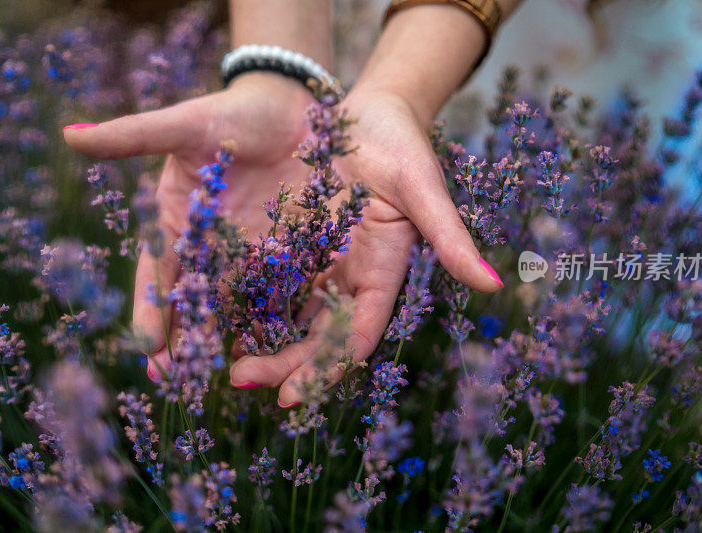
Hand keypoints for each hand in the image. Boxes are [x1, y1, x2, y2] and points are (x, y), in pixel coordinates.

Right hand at [64, 73, 314, 379]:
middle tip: (177, 381)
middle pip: (194, 302)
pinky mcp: (293, 252)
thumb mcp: (183, 124)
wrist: (288, 106)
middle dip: (184, 341)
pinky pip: (285, 290)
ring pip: (237, 306)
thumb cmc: (229, 115)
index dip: (150, 310)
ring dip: (230, 340)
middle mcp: (212, 248)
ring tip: (227, 377)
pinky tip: (279, 348)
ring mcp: (251, 254)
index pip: (158, 276)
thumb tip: (71, 135)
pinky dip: (280, 319)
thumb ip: (134, 136)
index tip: (145, 346)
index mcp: (179, 225)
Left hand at [228, 87, 503, 405]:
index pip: (352, 338)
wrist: (370, 111)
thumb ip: (450, 238)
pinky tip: (206, 306)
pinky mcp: (287, 238)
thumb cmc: (404, 145)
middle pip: (312, 335)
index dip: (324, 369)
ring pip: (282, 311)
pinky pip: (260, 273)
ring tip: (214, 354)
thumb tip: (494, 285)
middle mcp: (346, 277)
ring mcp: (316, 260)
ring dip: (253, 336)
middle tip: (238, 375)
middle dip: (279, 362)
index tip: (289, 396)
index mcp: (381, 276)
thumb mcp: (424, 188)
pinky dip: (238, 294)